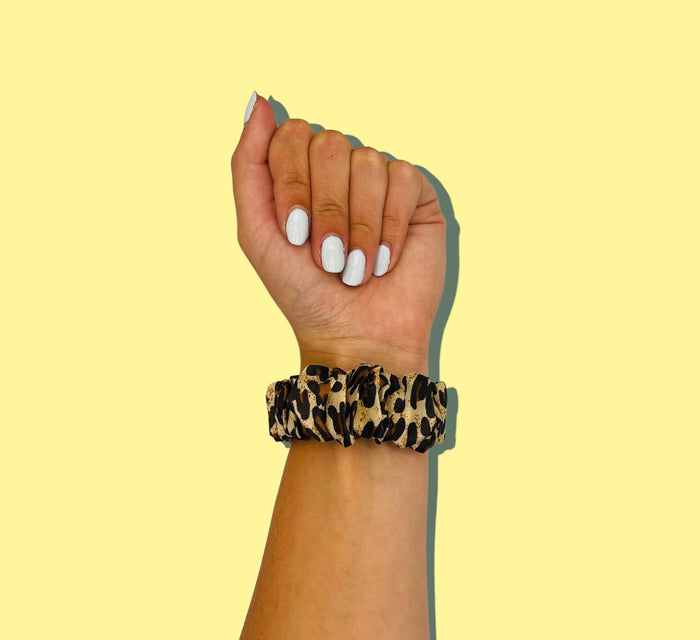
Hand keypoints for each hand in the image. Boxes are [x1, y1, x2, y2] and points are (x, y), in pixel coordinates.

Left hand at [231, 93, 446, 374]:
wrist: (356, 336)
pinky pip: (402, 178)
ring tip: (356, 267)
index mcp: (299, 174)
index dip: (292, 184)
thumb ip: (248, 165)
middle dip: (326, 210)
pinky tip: (385, 259)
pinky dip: (388, 227)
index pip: (290, 135)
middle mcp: (338, 171)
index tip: (295, 234)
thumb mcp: (256, 233)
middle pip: (329, 142)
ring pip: (367, 161)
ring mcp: (377, 180)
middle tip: (328, 258)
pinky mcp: (415, 196)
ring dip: (358, 225)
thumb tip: (257, 97)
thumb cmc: (304, 292)